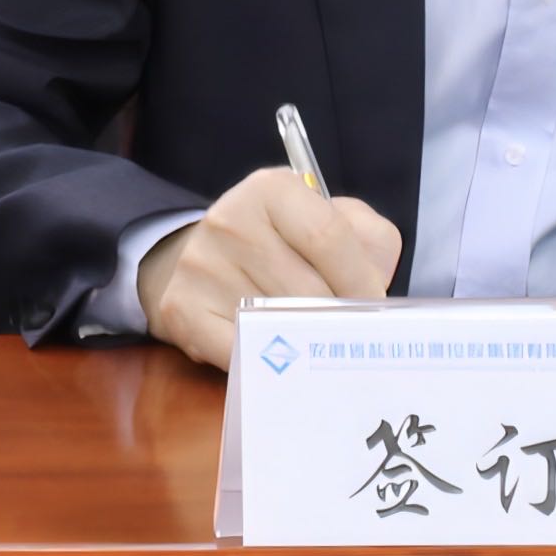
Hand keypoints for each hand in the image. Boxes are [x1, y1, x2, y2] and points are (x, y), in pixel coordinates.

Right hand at [132, 165, 403, 371]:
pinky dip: (268, 366)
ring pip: (277, 324)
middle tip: (353, 338)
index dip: (361, 281)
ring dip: (307, 345)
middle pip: (305, 288)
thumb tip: (373, 287)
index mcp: (271, 189)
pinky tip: (284, 363)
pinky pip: (239, 351)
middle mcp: (230, 219)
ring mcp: (200, 265)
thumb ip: (368, 240)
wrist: (205, 258)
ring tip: (321, 349)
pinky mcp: (181, 307)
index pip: (328, 236)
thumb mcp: (331, 221)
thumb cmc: (282, 243)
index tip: (375, 309)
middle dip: (339, 321)